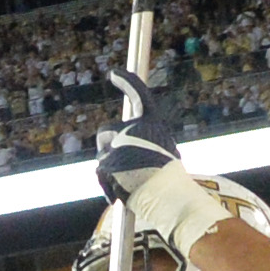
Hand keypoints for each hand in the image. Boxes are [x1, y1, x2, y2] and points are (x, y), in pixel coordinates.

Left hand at [92, 68, 228, 249]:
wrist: (168, 197)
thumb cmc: (168, 180)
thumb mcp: (161, 153)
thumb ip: (141, 145)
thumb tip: (117, 154)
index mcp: (153, 123)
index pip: (139, 94)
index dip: (127, 81)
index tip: (113, 73)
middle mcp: (136, 127)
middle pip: (108, 132)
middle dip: (108, 149)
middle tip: (122, 168)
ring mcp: (121, 143)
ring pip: (103, 154)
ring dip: (109, 169)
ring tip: (128, 183)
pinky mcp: (109, 161)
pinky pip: (101, 172)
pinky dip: (107, 184)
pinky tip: (120, 194)